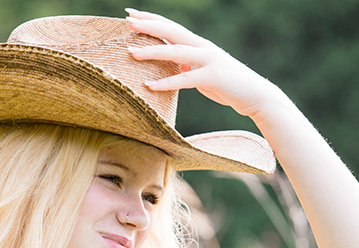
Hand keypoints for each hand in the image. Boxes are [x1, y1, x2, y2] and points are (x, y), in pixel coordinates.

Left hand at [126, 8, 283, 121]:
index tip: (131, 15)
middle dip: (149, 26)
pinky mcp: (213, 77)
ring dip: (153, 51)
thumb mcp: (204, 74)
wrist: (255, 95)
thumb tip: (173, 67)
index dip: (152, 20)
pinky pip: (185, 79)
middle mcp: (203, 48)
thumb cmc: (228, 86)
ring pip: (176, 52)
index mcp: (199, 45)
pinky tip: (149, 85)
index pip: (172, 28)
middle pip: (172, 32)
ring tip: (131, 53)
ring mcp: (209, 60)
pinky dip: (166, 82)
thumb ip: (188, 67)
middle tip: (128, 22)